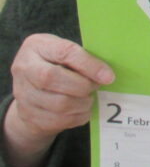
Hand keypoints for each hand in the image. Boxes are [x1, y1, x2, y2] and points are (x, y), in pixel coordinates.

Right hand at [2, 34, 113, 166]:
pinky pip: (59, 120)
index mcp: (36, 46)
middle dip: (83, 86)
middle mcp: (23, 68)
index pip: (64, 53)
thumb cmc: (56, 65)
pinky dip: (78, 116)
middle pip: (53, 78)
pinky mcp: (28, 114)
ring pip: (59, 103)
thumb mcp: (65, 53)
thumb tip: (107, 74)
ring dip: (83, 103)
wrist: (31, 90)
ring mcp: (22, 93)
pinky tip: (82, 110)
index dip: (89, 65)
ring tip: (89, 98)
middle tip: (96, 87)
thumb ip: (82, 58)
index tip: (108, 77)